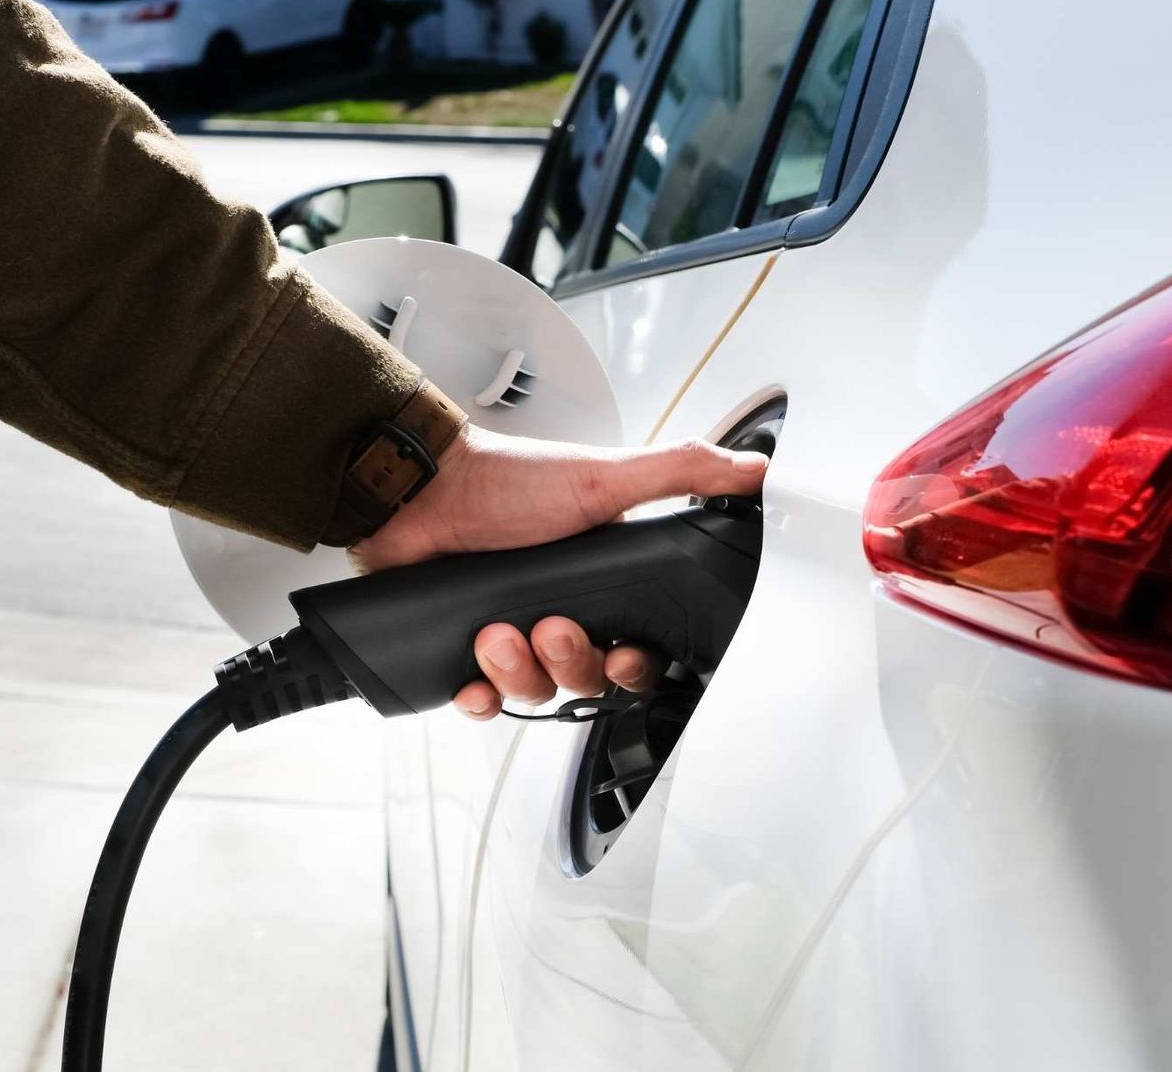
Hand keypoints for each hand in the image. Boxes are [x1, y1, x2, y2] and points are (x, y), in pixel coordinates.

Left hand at [347, 425, 767, 719]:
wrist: (419, 489)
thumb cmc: (506, 480)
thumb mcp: (604, 476)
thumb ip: (681, 474)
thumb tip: (751, 469)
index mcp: (600, 583)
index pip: (637, 650)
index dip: (635, 666)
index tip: (623, 654)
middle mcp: (559, 613)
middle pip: (587, 680)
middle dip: (571, 661)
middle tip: (550, 627)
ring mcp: (509, 635)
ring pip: (534, 693)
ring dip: (519, 670)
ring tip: (496, 631)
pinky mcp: (462, 651)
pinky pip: (482, 703)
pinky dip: (479, 700)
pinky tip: (471, 682)